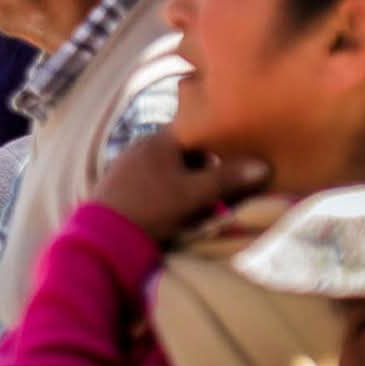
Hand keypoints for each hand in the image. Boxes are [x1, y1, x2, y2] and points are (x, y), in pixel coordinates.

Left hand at [92, 129, 269, 246]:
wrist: (101, 234)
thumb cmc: (149, 207)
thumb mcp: (192, 194)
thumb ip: (226, 178)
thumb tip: (262, 164)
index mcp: (159, 139)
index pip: (198, 131)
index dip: (220, 142)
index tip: (241, 155)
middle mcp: (143, 145)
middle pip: (186, 152)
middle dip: (207, 168)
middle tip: (227, 187)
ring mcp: (130, 164)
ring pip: (171, 168)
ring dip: (189, 182)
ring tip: (206, 202)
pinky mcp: (122, 184)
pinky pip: (155, 182)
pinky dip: (170, 191)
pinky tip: (178, 209)